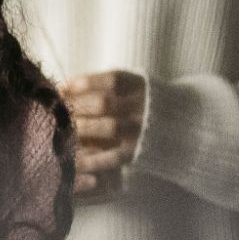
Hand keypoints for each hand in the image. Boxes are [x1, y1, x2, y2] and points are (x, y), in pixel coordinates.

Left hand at [62, 70, 147, 201]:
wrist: (182, 129)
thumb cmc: (143, 105)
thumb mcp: (132, 88)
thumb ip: (106, 86)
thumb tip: (64, 88)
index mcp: (141, 86)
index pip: (111, 79)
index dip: (84, 82)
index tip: (63, 86)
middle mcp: (144, 107)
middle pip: (105, 103)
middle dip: (77, 106)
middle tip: (56, 111)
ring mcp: (142, 131)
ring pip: (109, 128)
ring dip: (82, 129)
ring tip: (62, 130)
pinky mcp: (138, 153)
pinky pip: (113, 157)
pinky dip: (92, 158)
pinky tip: (74, 159)